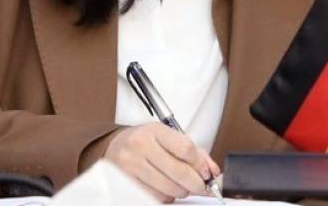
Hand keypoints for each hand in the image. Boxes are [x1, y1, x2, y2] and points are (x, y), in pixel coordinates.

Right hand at [102, 121, 221, 201]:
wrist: (114, 145)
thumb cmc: (145, 141)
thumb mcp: (168, 137)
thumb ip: (194, 152)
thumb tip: (212, 171)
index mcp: (155, 131)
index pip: (185, 148)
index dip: (200, 164)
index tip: (207, 173)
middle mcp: (141, 146)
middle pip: (179, 171)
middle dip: (196, 183)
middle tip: (201, 186)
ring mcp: (131, 165)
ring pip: (167, 188)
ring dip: (181, 191)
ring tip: (182, 186)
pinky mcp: (125, 182)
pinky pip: (154, 196)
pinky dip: (166, 196)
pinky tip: (167, 188)